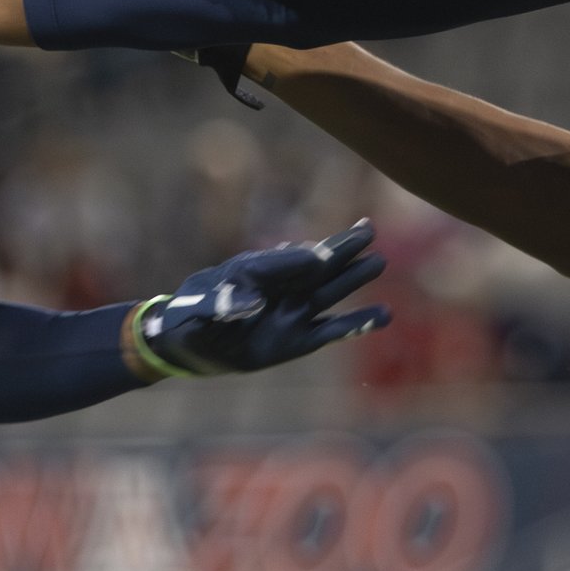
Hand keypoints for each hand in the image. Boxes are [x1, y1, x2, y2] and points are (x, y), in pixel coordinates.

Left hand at [129, 222, 388, 378]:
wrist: (187, 341)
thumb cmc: (191, 316)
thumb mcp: (197, 311)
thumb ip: (221, 305)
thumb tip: (251, 305)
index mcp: (253, 271)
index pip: (283, 262)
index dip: (302, 258)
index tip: (321, 254)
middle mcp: (278, 289)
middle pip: (316, 266)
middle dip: (341, 249)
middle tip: (368, 229)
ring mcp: (290, 313)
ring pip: (328, 291)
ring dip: (353, 277)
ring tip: (379, 261)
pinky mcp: (297, 340)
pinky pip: (330, 330)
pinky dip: (355, 324)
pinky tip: (382, 315)